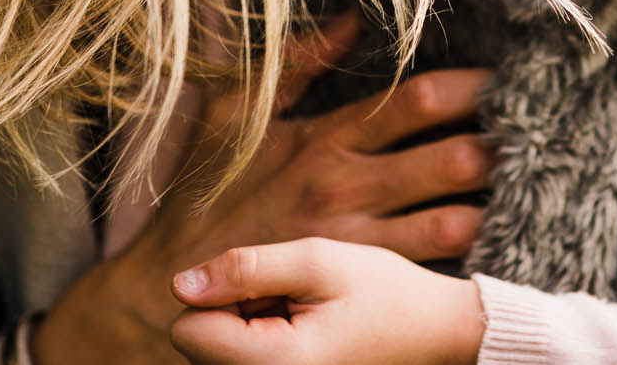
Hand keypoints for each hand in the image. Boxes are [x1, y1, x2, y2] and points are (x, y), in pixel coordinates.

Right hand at [34, 19, 494, 364]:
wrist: (176, 291)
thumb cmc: (204, 195)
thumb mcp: (234, 114)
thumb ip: (295, 63)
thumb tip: (350, 19)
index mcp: (327, 140)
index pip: (420, 101)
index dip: (474, 86)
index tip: (505, 76)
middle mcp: (350, 190)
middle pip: (455, 160)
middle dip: (502, 142)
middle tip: (536, 126)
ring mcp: (360, 244)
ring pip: (457, 221)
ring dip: (496, 200)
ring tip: (529, 178)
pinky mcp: (360, 286)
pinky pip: (432, 268)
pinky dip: (468, 251)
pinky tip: (495, 233)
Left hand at [170, 237, 483, 364]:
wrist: (435, 333)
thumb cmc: (383, 293)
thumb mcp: (319, 262)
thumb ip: (246, 269)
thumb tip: (181, 285)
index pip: (187, 328)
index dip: (222, 294)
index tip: (274, 288)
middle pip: (197, 341)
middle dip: (237, 308)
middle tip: (297, 300)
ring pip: (216, 348)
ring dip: (249, 322)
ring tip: (304, 314)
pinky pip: (239, 357)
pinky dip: (261, 337)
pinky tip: (303, 329)